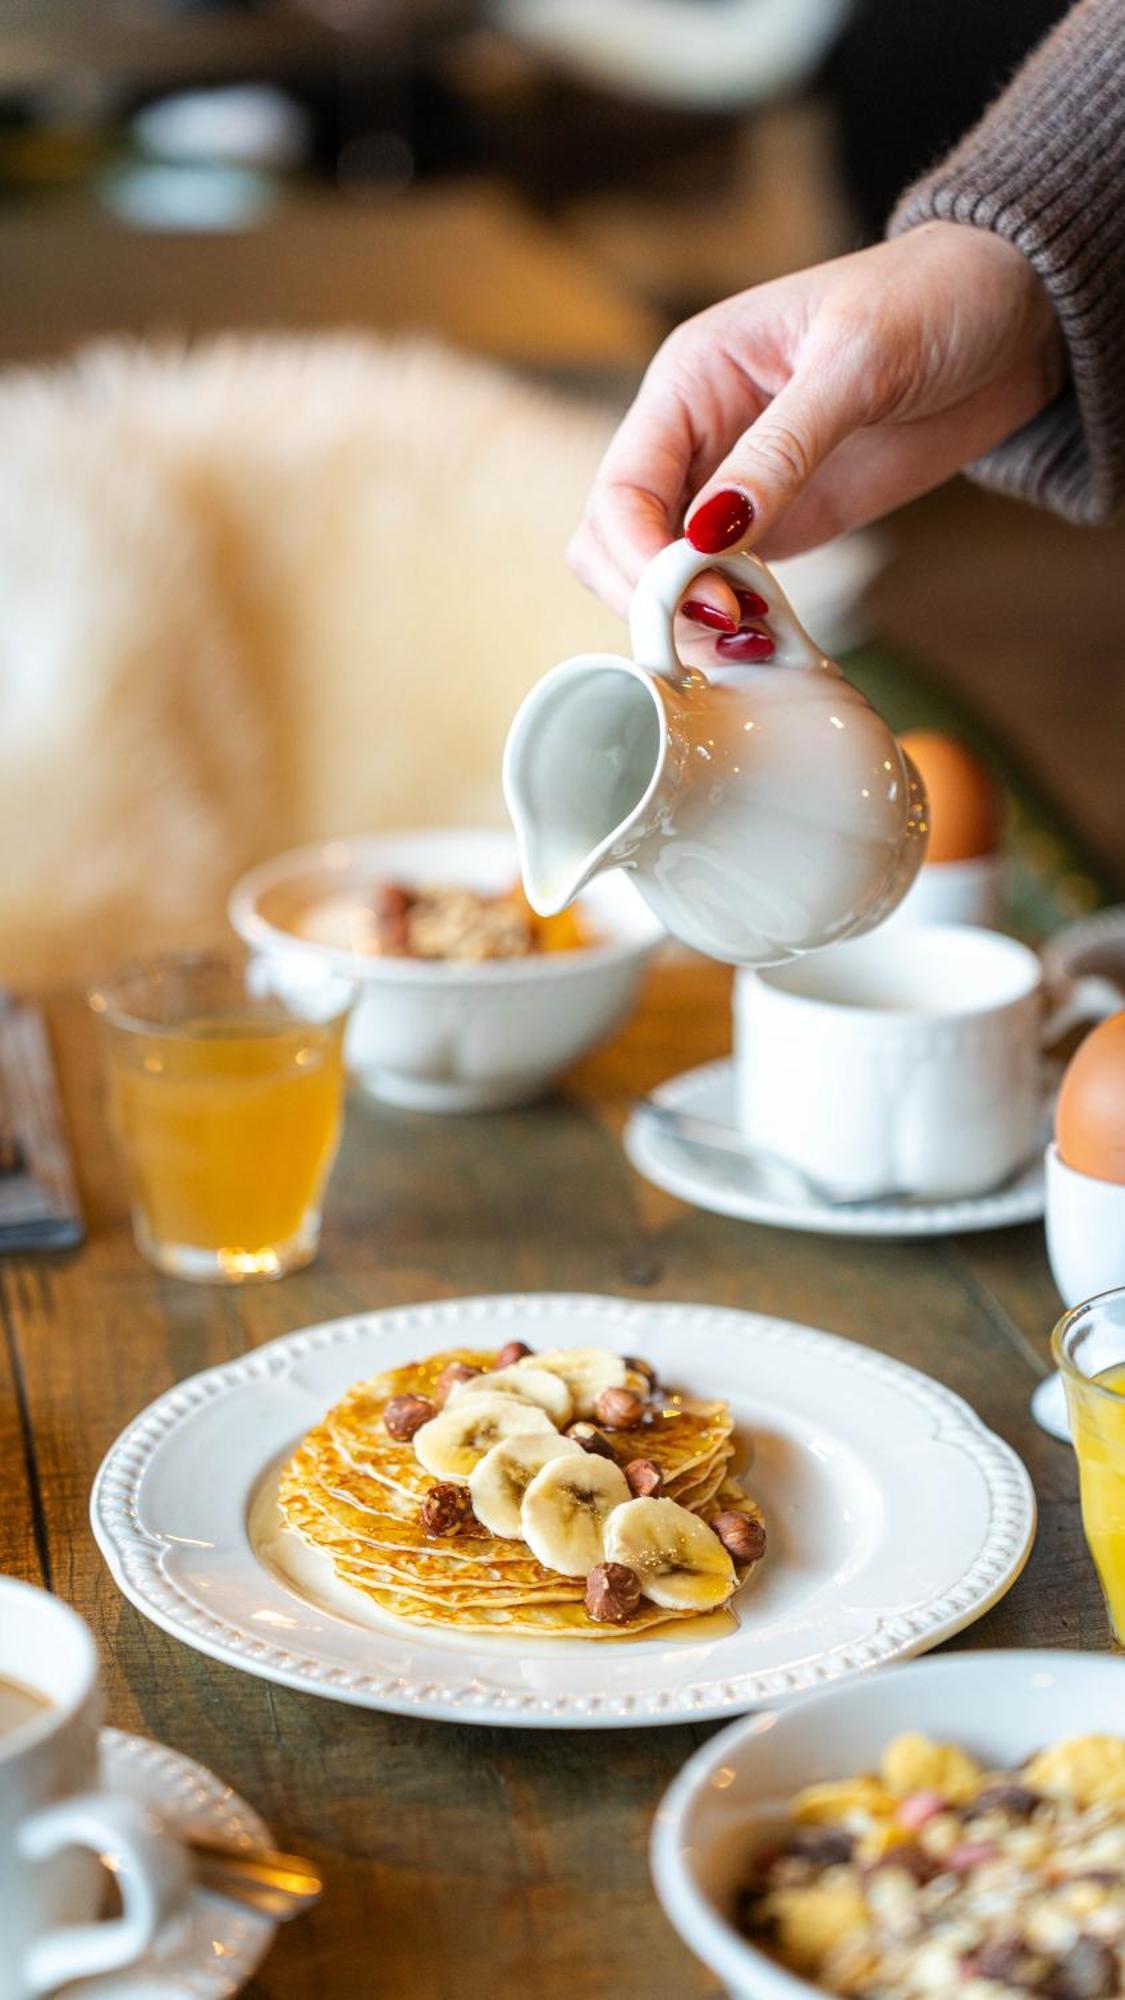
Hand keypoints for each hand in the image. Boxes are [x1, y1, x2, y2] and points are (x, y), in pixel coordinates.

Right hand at [569, 222, 1064, 627]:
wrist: (1013, 315)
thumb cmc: (933, 299)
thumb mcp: (857, 362)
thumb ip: (782, 449)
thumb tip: (710, 532)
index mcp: (690, 378)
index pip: (620, 488)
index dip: (640, 555)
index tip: (697, 599)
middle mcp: (697, 436)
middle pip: (618, 541)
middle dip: (653, 596)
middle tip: (726, 627)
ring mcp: (734, 487)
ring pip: (661, 574)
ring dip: (689, 620)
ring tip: (753, 641)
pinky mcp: (779, 524)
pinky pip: (725, 586)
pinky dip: (734, 622)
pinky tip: (770, 639)